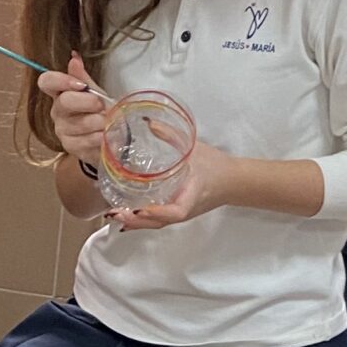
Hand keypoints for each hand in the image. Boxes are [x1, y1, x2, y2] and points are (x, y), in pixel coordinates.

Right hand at [41, 53, 109, 163]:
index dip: (60, 80)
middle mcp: (57, 111)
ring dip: (97, 122)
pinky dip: (98, 137)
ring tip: (108, 122)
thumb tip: (74, 57)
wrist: (106, 138)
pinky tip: (104, 136)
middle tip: (102, 105)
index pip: (46, 82)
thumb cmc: (98, 112)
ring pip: (78, 123)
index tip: (80, 85)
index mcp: (60, 93)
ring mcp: (61, 130)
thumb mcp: (94, 92)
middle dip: (87, 102)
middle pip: (64, 102)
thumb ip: (83, 77)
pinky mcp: (69, 147)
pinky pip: (84, 141)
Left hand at [110, 136, 236, 229]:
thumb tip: (147, 122)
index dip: (156, 212)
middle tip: (114, 213)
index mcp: (191, 196)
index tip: (139, 209)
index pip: (175, 211)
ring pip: (155, 224)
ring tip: (113, 216)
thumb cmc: (216, 166)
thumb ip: (171, 136)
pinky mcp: (177, 214)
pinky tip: (124, 218)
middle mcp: (184, 210)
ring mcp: (180, 215)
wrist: (232, 181)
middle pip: (158, 223)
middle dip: (136, 221)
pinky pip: (157, 221)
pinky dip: (140, 222)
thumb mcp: (195, 148)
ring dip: (134, 223)